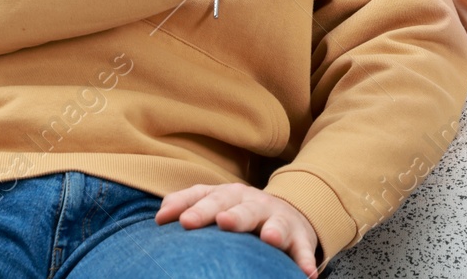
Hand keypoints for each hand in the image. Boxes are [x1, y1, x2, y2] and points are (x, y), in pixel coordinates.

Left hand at [157, 182, 319, 275]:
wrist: (287, 213)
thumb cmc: (239, 211)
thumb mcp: (216, 201)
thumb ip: (187, 203)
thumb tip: (160, 216)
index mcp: (229, 196)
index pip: (209, 197)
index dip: (196, 207)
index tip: (182, 221)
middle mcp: (254, 203)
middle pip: (242, 207)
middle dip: (233, 214)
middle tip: (222, 222)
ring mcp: (278, 219)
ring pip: (276, 224)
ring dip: (273, 230)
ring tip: (268, 238)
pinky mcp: (300, 238)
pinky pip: (303, 250)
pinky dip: (305, 260)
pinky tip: (306, 273)